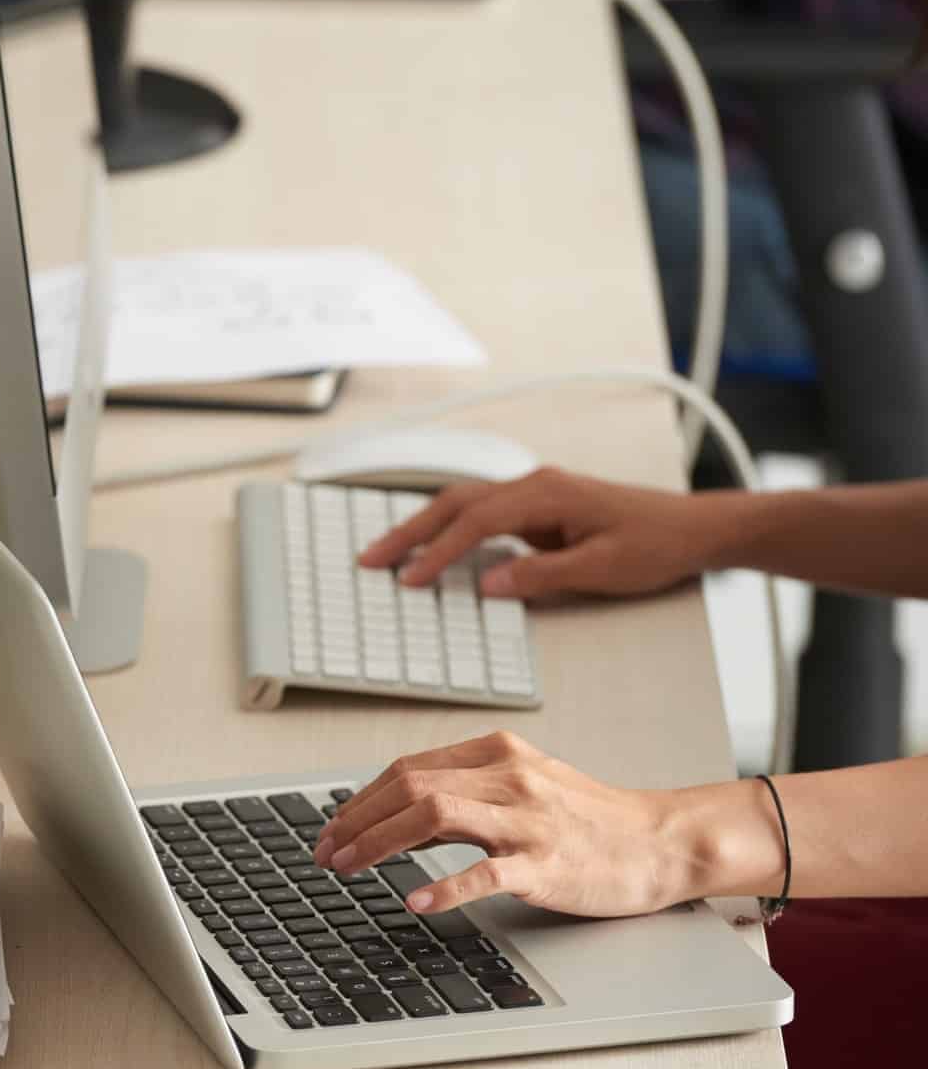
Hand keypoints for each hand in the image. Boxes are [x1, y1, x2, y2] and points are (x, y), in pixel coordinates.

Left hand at [311, 732, 693, 917]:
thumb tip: (391, 818)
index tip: (331, 828)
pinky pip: (485, 872)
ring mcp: (528, 819)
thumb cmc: (586, 819)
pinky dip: (444, 887)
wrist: (660, 841)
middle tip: (324, 853)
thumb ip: (461, 795)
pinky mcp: (547, 862)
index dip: (360, 799)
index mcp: (496, 753)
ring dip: (379, 843)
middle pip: (409, 787)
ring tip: (348, 868)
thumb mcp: (520, 788)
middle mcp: (508, 777)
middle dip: (355, 821)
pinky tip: (414, 903)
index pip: (407, 769)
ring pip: (434, 816)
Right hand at [355, 467, 710, 600]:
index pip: (476, 522)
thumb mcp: (602, 568)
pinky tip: (439, 549)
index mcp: (546, 494)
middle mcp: (534, 485)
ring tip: (393, 554)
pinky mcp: (541, 507)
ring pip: (465, 503)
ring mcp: (536, 493)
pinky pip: (484, 513)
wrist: (695, 528)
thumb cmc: (657, 544)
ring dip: (426, 527)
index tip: (411, 578)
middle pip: (456, 502)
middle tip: (372, 557)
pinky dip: (453, 529)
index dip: (439, 551)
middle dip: (411, 530)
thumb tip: (489, 584)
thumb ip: (542, 575)